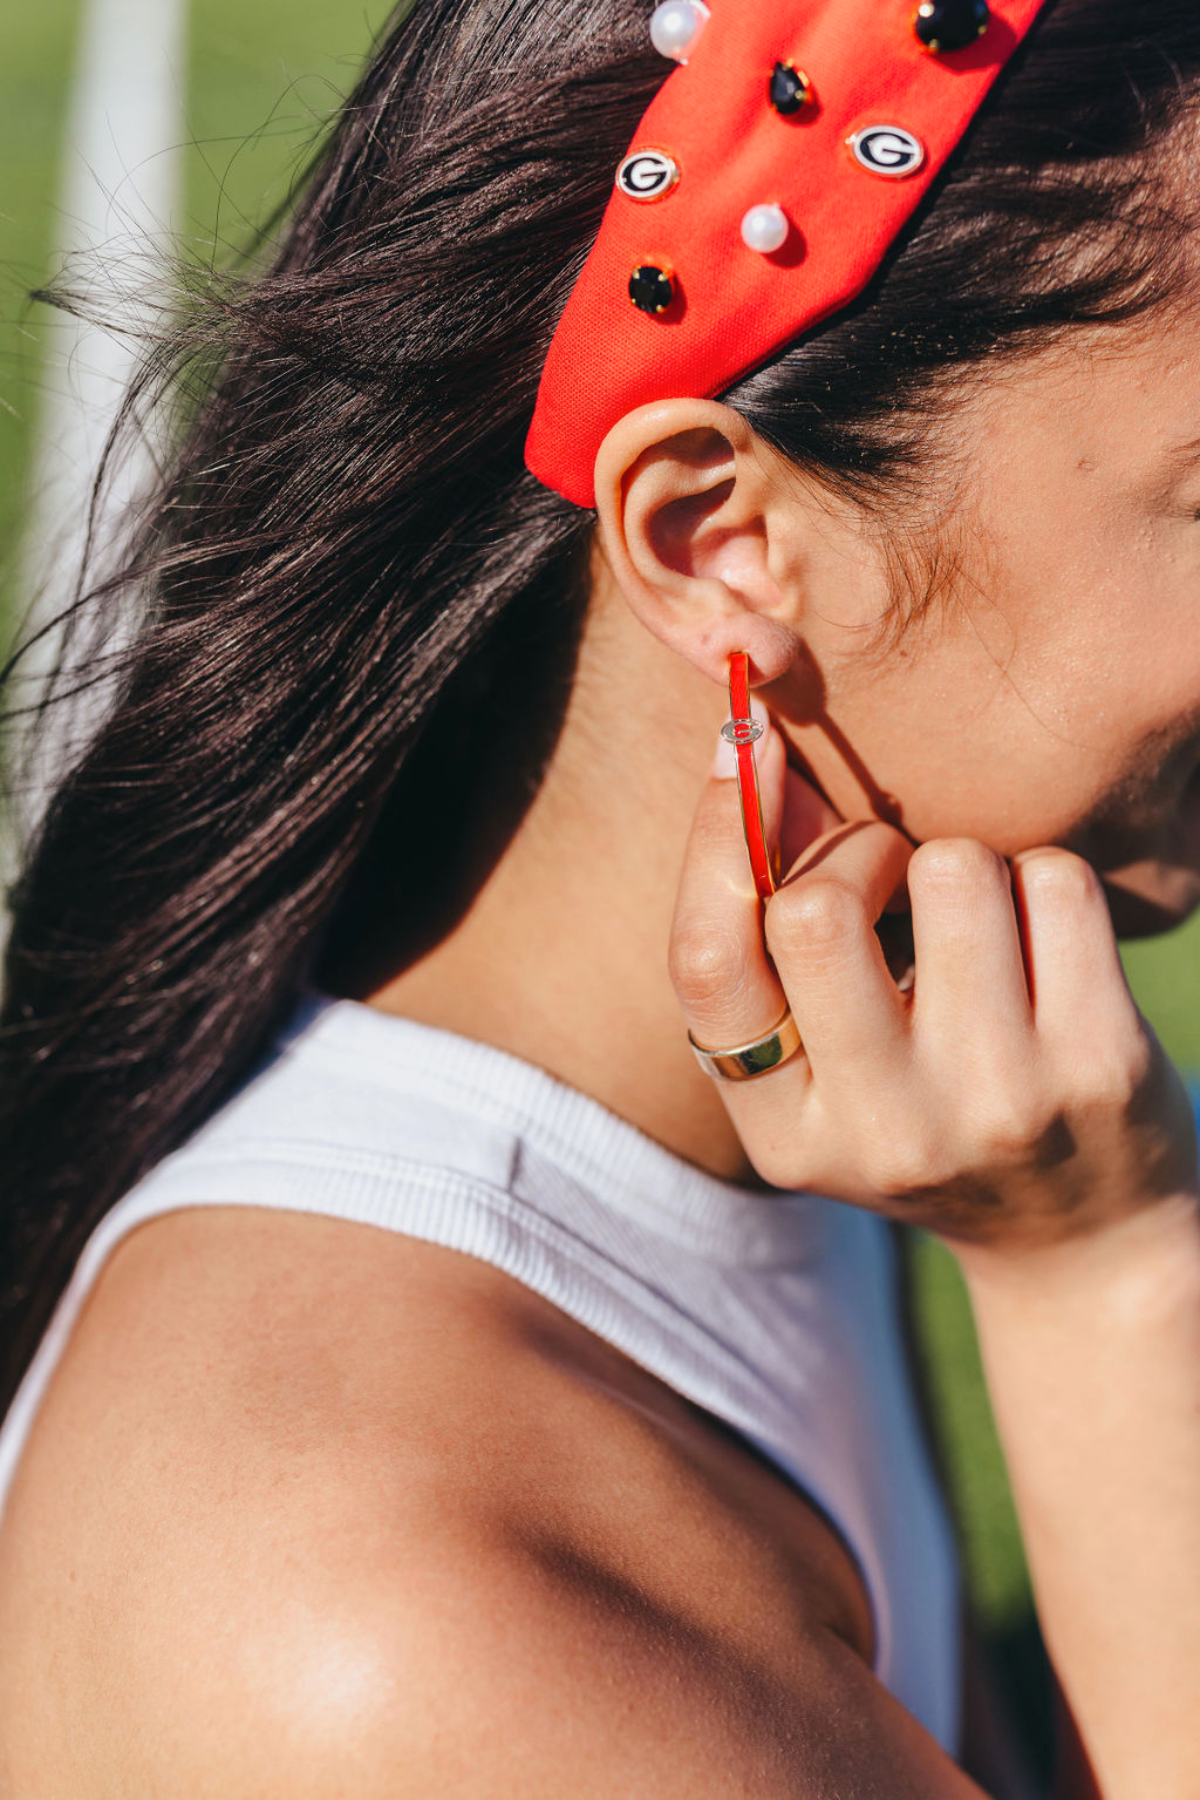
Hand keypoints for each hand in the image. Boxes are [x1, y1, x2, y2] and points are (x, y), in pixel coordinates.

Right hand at [670, 718, 1197, 1255]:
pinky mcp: (1099, 1061)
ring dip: (960, 863)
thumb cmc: (927, 1116)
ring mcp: (997, 1100)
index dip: (712, 836)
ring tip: (976, 929)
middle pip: (815, 908)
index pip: (706, 966)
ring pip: (950, 869)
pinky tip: (1043, 948)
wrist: (1083, 1239)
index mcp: (787, 1135)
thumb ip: (772, 937)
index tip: (740, 749)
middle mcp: (883, 1130)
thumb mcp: (828, 1070)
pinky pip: (1054, 880)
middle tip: (888, 881)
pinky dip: (1043, 882)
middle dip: (855, 851)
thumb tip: (752, 763)